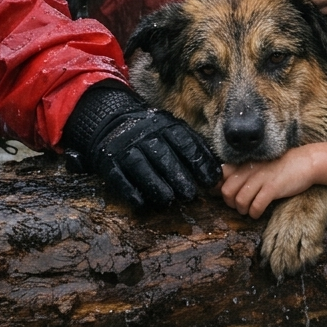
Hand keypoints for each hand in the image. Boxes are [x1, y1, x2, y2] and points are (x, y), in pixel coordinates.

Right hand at [63, 85, 220, 209]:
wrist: (112, 123)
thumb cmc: (153, 134)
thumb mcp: (172, 131)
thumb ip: (192, 147)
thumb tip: (217, 172)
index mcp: (165, 126)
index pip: (185, 143)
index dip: (199, 162)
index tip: (211, 180)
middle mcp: (146, 135)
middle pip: (163, 155)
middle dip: (178, 175)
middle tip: (190, 194)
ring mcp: (126, 147)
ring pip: (141, 166)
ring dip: (155, 184)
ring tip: (169, 199)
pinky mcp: (110, 162)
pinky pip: (119, 177)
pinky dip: (129, 190)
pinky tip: (141, 203)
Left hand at [222, 148, 315, 218]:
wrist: (305, 162)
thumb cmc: (280, 166)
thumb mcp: (258, 165)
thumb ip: (242, 172)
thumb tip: (222, 184)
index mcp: (245, 163)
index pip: (220, 175)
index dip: (218, 188)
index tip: (226, 195)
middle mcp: (250, 170)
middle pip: (226, 191)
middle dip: (230, 203)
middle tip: (240, 205)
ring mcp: (261, 179)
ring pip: (239, 201)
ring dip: (243, 210)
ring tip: (250, 210)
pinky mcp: (272, 188)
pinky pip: (256, 206)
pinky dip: (254, 213)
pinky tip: (258, 212)